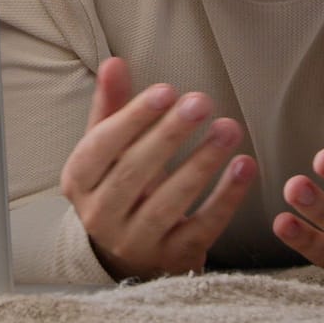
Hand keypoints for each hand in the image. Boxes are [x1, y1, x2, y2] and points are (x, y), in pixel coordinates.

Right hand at [60, 56, 256, 279]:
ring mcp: (136, 242)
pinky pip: (203, 227)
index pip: (101, 147)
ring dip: (201, 163)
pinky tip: (244, 166)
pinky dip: (226, 197)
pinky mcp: (173, 259)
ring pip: (169, 202)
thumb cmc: (120, 186)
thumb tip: (114, 63)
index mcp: (78, 181)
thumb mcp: (108, 149)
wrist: (131, 256)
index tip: (166, 90)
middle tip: (201, 102)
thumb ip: (113, 107)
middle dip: (170, 135)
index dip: (133, 118)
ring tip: (228, 128)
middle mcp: (100, 216)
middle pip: (134, 173)